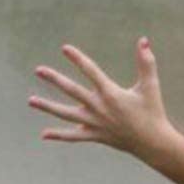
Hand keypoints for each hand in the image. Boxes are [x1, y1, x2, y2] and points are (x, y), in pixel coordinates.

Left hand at [29, 39, 171, 159]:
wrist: (152, 143)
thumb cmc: (152, 112)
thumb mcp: (150, 85)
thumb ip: (146, 62)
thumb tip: (144, 40)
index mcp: (110, 93)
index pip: (90, 71)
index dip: (77, 58)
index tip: (64, 48)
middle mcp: (98, 107)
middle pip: (71, 90)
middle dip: (54, 79)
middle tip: (38, 70)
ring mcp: (94, 123)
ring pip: (66, 114)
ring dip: (48, 106)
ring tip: (31, 100)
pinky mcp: (95, 136)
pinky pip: (74, 136)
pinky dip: (59, 135)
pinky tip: (44, 134)